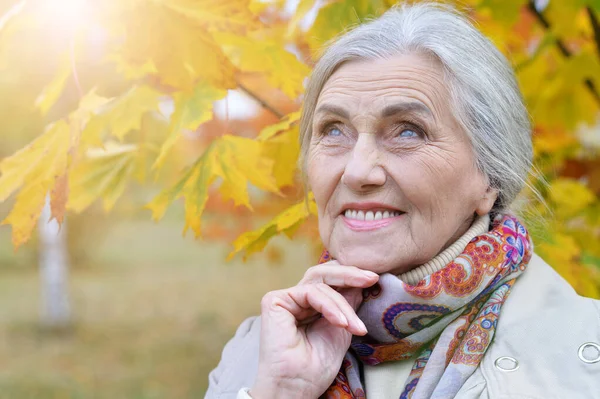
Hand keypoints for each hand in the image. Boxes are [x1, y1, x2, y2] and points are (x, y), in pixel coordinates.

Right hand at [249, 262, 378, 398]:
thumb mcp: (342, 328)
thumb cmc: (316, 366)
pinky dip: (330, 306)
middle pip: (324, 274)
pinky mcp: (275, 301)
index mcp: (308, 305)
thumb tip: (364, 279)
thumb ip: (348, 303)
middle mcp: (295, 299)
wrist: (297, 387)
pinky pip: (310, 292)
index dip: (351, 277)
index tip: (375, 280)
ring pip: (320, 283)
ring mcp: (284, 298)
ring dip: (344, 305)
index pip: (330, 281)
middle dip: (350, 274)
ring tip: (356, 327)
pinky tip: (341, 323)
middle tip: (372, 278)